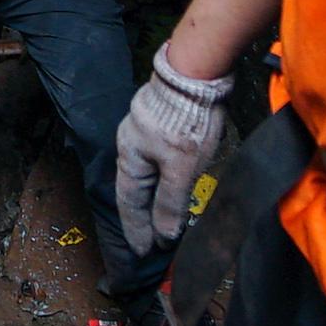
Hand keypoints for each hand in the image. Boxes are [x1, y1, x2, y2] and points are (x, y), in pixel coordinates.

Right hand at [113, 52, 234, 245]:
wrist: (196, 72)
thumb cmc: (185, 120)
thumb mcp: (180, 167)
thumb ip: (170, 202)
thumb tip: (164, 234)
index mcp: (129, 158)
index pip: (130, 204)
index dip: (136, 230)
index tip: (142, 253)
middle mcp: (131, 147)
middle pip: (135, 191)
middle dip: (143, 218)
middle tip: (152, 243)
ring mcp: (145, 133)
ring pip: (147, 175)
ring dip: (154, 200)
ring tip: (162, 220)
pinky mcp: (162, 124)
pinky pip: (157, 162)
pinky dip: (163, 181)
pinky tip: (171, 185)